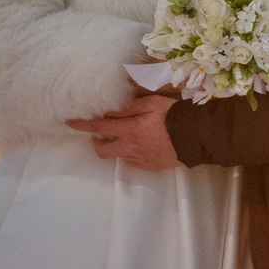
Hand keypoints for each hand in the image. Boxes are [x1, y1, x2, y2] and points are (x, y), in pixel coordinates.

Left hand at [68, 96, 182, 169]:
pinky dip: (130, 154)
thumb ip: (130, 105)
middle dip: (95, 143)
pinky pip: (134, 162)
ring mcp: (141, 159)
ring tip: (121, 139)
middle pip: (103, 151)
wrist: (198, 136)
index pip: (98, 126)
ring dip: (115, 148)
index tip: (70, 121)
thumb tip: (109, 104)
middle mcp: (131, 147)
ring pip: (118, 157)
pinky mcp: (151, 166)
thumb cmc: (175, 114)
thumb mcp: (152, 102)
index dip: (82, 124)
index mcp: (130, 129)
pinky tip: (138, 146)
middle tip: (97, 135)